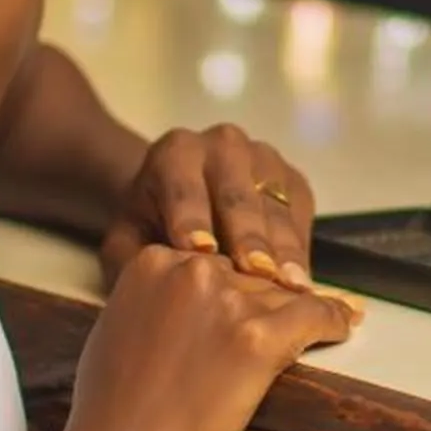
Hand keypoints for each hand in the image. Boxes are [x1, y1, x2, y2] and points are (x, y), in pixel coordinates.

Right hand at [59, 243, 356, 430]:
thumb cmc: (108, 413)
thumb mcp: (118, 329)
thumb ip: (154, 303)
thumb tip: (186, 308)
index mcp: (153, 262)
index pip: (211, 262)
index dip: (231, 291)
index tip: (247, 306)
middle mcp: (192, 270)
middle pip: (249, 276)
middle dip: (260, 305)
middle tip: (276, 333)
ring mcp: (228, 302)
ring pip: (281, 296)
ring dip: (300, 314)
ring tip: (331, 320)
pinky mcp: (260, 338)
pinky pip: (315, 314)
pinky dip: (335, 319)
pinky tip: (349, 323)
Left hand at [101, 123, 315, 290]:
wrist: (181, 203)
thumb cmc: (151, 226)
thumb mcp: (128, 239)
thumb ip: (137, 256)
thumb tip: (158, 284)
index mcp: (176, 152)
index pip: (183, 185)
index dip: (191, 217)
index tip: (201, 251)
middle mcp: (224, 145)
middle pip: (236, 193)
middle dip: (247, 234)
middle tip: (255, 271)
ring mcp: (265, 159)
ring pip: (275, 204)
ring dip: (283, 247)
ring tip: (289, 285)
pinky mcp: (293, 181)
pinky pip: (300, 215)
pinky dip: (300, 250)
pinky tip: (301, 282)